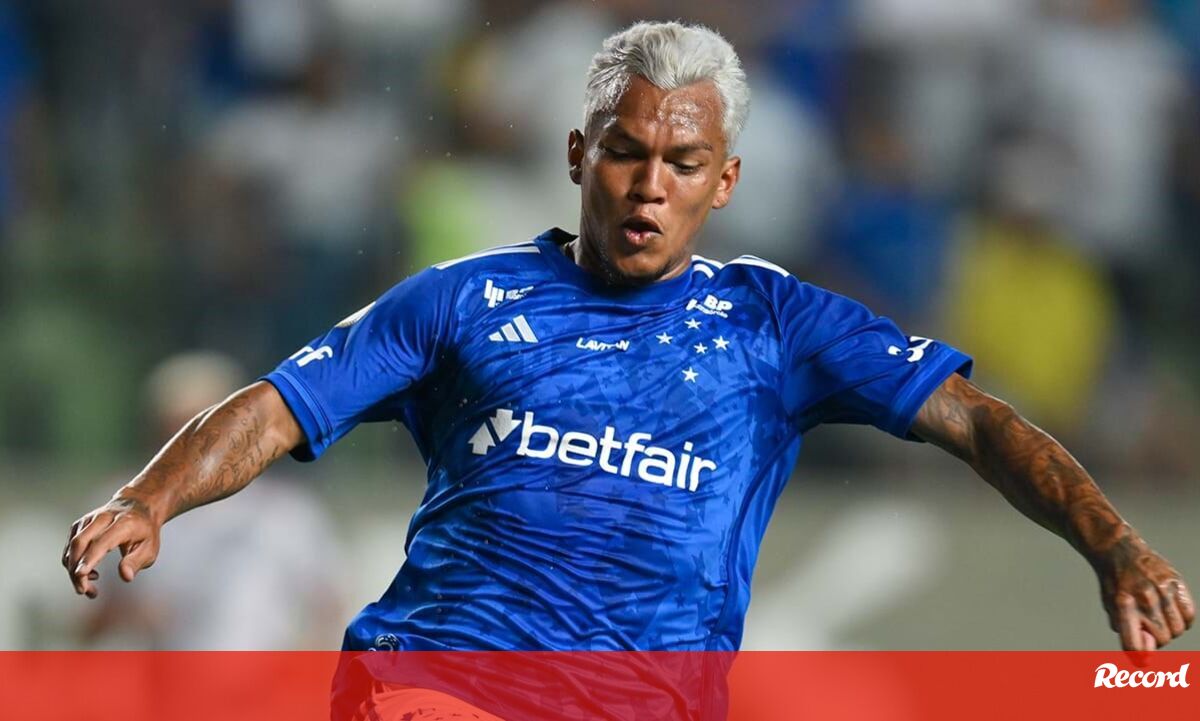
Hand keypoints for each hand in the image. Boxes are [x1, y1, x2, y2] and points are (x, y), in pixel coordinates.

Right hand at [63, 496, 161, 598]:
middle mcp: (103, 518)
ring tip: (88, 587)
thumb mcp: (150, 548)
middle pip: (80, 543)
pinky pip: (70, 546)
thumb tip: (125, 576)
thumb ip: (136, 562)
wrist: (139, 506)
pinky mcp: (81, 524)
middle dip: (76, 569)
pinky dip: (73, 562)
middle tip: (84, 591)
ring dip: (73, 569)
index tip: (81, 575)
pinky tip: (87, 572)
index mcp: (123, 523)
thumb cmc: (145, 530)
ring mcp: (89, 519)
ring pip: (72, 545)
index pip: (101, 542)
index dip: (89, 559)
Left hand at [1095, 538, 1193, 658]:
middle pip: (1162, 639)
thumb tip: (1147, 656)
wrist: (1118, 550)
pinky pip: (1189, 616)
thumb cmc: (1114, 583)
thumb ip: (1126, 631)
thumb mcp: (1111, 607)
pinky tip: (1172, 612)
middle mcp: (1144, 599)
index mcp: (1122, 606)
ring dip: (1170, 630)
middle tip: (1149, 627)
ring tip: (1159, 617)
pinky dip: (1183, 620)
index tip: (1142, 659)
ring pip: (1177, 630)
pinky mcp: (1176, 582)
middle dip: (1156, 639)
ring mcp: (1162, 590)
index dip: (1140, 656)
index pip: (1134, 644)